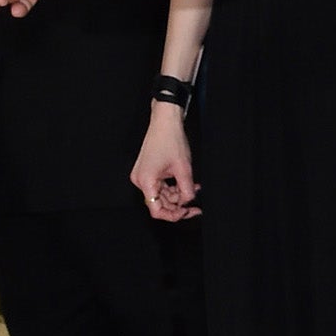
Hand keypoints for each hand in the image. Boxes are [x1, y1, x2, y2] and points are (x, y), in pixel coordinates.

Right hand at [131, 104, 197, 220]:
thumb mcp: (184, 169)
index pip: (156, 210)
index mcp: (146, 182)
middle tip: (195, 206)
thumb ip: (187, 190)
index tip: (187, 212)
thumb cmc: (171, 140)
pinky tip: (186, 184)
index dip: (173, 215)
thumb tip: (188, 202)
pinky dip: (173, 187)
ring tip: (194, 189)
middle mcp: (140, 181)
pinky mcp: (147, 171)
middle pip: (159, 203)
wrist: (165, 120)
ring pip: (161, 195)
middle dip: (178, 205)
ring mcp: (142, 176)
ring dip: (177, 195)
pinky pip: (160, 186)